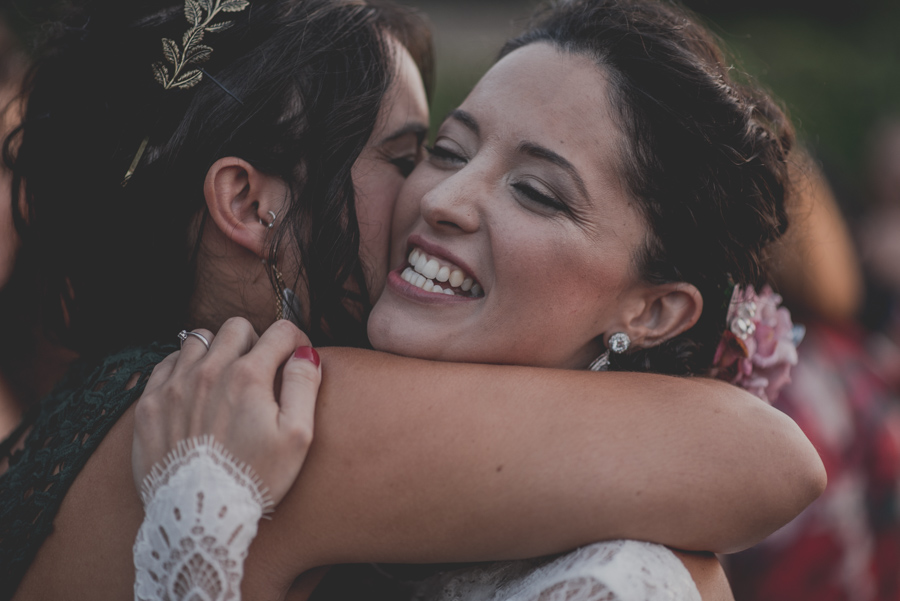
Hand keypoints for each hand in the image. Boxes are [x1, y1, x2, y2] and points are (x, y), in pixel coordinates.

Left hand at [132, 317, 320, 505]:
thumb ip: (304, 385)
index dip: (296, 341)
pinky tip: (195, 389)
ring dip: (217, 351)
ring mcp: (175, 386)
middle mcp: (209, 371)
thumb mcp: (297, 437)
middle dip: (256, 341)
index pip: (280, 332)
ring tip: (225, 378)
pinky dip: (183, 367)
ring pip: (199, 339)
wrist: (199, 517)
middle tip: (261, 370)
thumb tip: (305, 353)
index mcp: (249, 377)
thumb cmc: (254, 478)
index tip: (297, 358)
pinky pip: (166, 363)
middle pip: (237, 327)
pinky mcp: (150, 404)